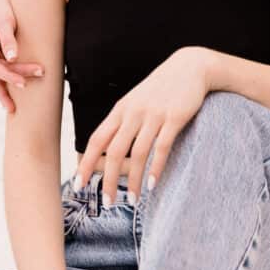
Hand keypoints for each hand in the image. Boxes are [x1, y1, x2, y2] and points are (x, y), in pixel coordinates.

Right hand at [0, 0, 43, 111]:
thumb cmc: (1, 6)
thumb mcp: (5, 21)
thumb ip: (8, 39)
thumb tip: (12, 58)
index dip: (10, 76)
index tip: (24, 82)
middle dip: (12, 83)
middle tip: (32, 84)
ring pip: (0, 75)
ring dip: (12, 84)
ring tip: (20, 101)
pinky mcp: (1, 52)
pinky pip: (6, 69)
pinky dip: (13, 77)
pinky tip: (21, 88)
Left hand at [74, 46, 212, 206]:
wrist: (190, 66)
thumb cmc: (161, 88)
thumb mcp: (136, 100)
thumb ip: (122, 121)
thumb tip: (105, 150)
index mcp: (121, 109)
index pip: (97, 140)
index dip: (86, 164)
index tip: (79, 185)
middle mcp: (135, 112)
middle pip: (116, 151)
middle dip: (109, 181)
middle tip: (107, 204)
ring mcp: (155, 114)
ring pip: (139, 153)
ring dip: (134, 180)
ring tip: (133, 200)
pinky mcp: (175, 117)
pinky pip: (163, 147)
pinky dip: (156, 168)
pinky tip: (153, 184)